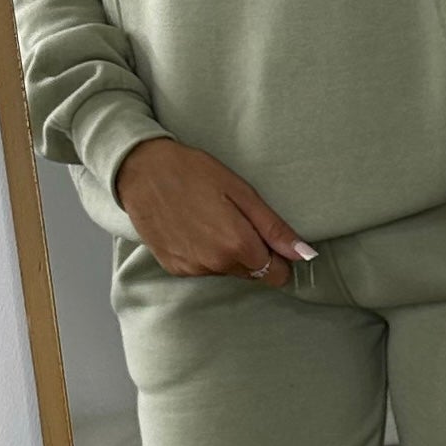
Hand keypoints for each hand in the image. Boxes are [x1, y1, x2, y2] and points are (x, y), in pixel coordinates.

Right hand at [115, 138, 316, 283]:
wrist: (141, 171)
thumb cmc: (194, 173)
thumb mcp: (242, 193)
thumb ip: (274, 228)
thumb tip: (304, 255)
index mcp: (237, 246)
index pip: (276, 274)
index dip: (278, 257)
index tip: (268, 237)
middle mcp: (215, 265)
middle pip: (253, 274)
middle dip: (253, 254)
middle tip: (236, 220)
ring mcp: (192, 269)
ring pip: (227, 271)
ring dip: (227, 253)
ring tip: (211, 220)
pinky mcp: (174, 268)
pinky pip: (203, 269)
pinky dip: (204, 254)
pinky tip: (194, 228)